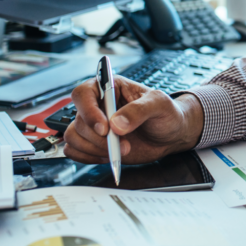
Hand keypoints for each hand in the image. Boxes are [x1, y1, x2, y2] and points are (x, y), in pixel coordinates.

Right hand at [62, 77, 204, 163]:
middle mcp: (98, 106)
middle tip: (123, 144)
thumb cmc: (166, 113)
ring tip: (119, 151)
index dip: (88, 111)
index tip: (105, 128)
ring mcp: (95, 125)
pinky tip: (108, 156)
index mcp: (110, 88)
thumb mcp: (159, 104)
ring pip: (73, 137)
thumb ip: (139, 110)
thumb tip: (116, 124)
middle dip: (99, 138)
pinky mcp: (94, 143)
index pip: (83, 93)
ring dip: (94, 148)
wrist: (171, 134)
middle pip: (79, 120)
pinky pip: (74, 150)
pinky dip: (88, 157)